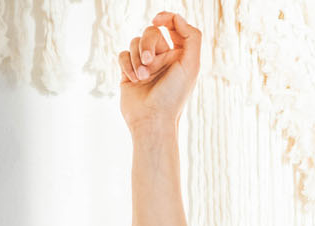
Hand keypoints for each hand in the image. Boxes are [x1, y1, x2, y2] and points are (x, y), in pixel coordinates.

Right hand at [118, 11, 201, 129]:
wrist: (152, 120)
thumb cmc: (173, 95)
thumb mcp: (191, 65)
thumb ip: (191, 37)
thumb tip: (178, 17)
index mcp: (179, 55)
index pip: (173, 26)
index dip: (166, 18)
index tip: (158, 20)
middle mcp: (162, 58)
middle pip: (151, 32)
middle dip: (148, 45)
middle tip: (149, 63)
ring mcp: (144, 64)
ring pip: (135, 42)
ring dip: (137, 58)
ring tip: (142, 77)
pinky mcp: (128, 71)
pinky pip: (123, 54)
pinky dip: (127, 65)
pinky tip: (134, 79)